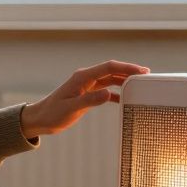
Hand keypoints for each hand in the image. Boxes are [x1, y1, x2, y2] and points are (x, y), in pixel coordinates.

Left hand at [19, 60, 149, 138]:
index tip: (141, 71)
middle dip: (129, 71)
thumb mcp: (71, 109)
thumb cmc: (52, 114)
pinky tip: (125, 99)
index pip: (109, 67)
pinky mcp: (86, 93)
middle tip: (146, 76)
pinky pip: (105, 89)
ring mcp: (86, 85)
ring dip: (124, 80)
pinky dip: (116, 92)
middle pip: (112, 70)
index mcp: (82, 77)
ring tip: (139, 85)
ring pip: (110, 79)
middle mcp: (85, 78)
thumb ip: (90, 101)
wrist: (40, 119)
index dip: (126, 67)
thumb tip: (109, 94)